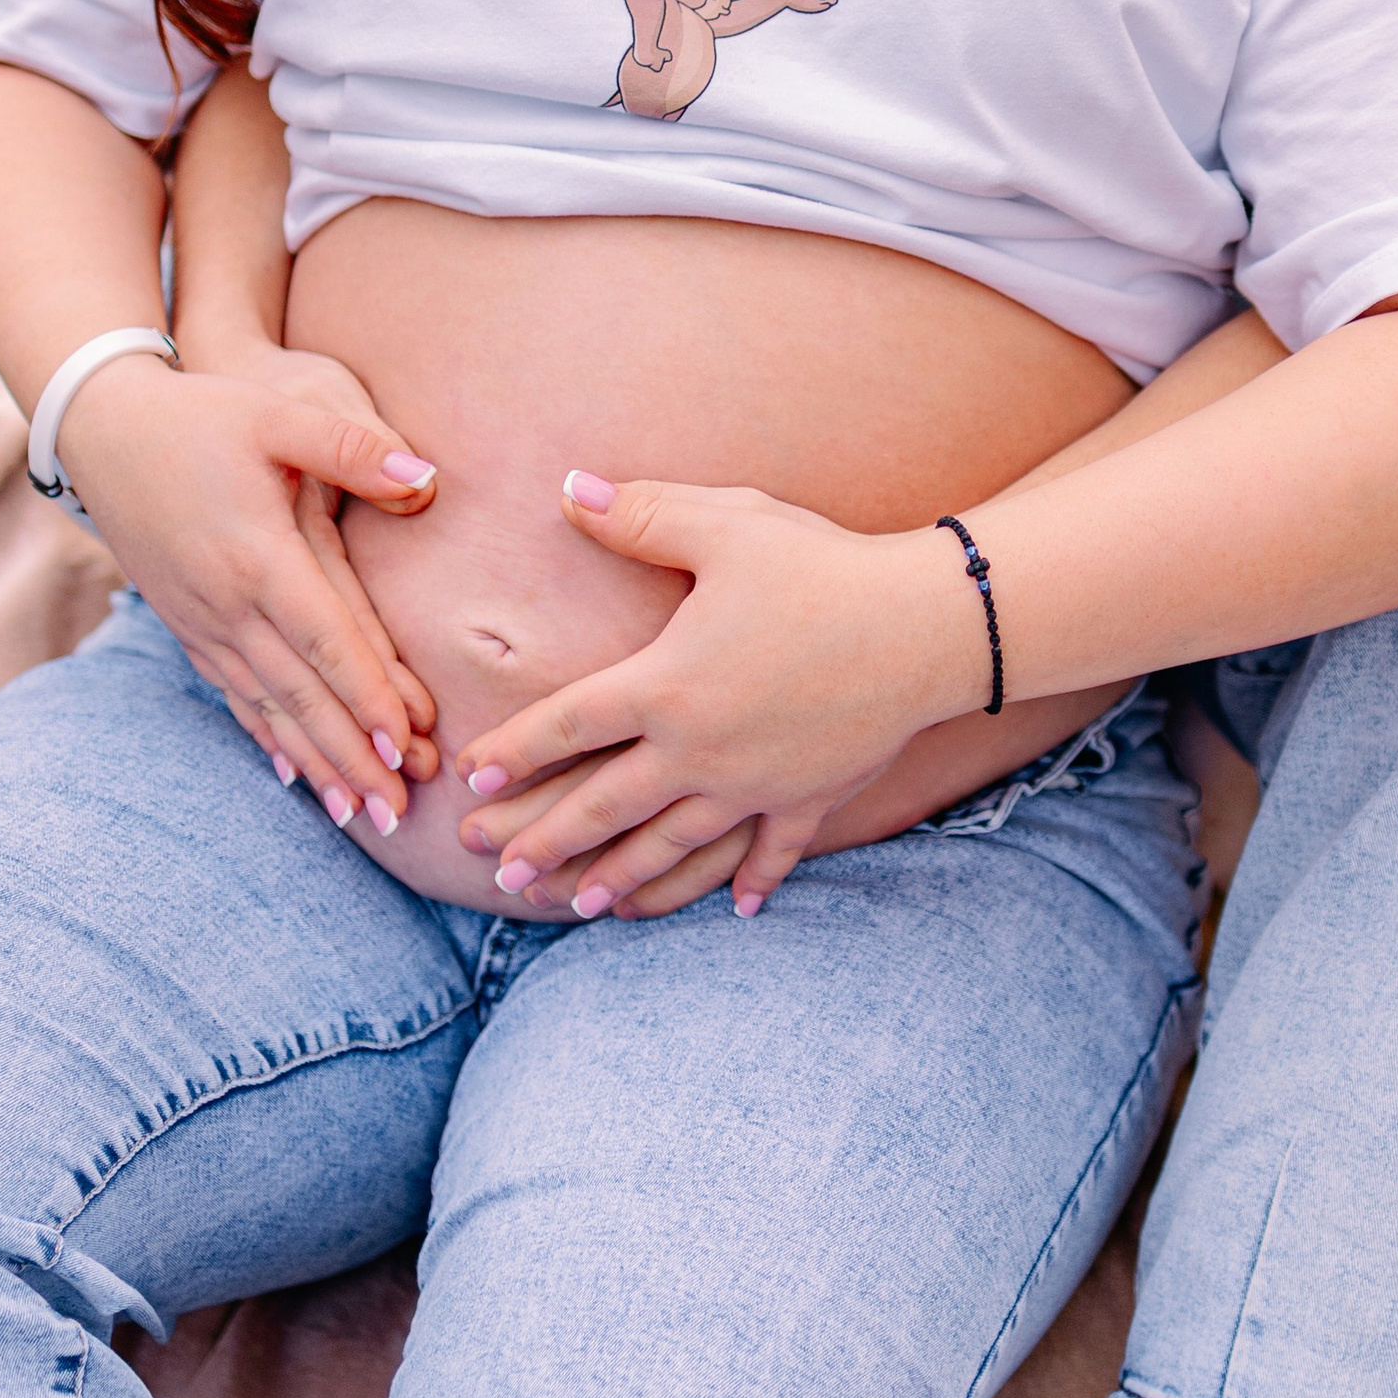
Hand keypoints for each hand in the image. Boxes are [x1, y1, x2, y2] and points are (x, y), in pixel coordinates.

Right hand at [54, 352, 440, 824]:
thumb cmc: (201, 416)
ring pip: (269, 708)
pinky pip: (233, 697)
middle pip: (302, 693)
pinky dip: (268, 739)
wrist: (103, 429)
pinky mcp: (186, 627)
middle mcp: (227, 604)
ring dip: (316, 762)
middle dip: (352, 754)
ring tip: (360, 814)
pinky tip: (294, 778)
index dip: (368, 693)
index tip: (407, 743)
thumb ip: (352, 447)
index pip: (326, 640)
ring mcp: (202, 623)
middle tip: (399, 809)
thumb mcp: (277, 414)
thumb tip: (424, 476)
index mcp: (259, 557)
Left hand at [458, 471, 984, 915]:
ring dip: (623, 878)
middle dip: (545, 841)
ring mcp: (754, 785)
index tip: (471, 777)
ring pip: (673, 846)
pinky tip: (739, 908)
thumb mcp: (723, 524)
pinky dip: (752, 881)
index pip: (567, 725)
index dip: (513, 751)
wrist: (926, 625)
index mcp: (665, 685)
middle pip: (604, 806)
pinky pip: (772, 851)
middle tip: (497, 872)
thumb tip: (566, 488)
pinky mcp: (809, 799)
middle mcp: (698, 750)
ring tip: (582, 905)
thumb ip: (638, 514)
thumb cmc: (821, 566)